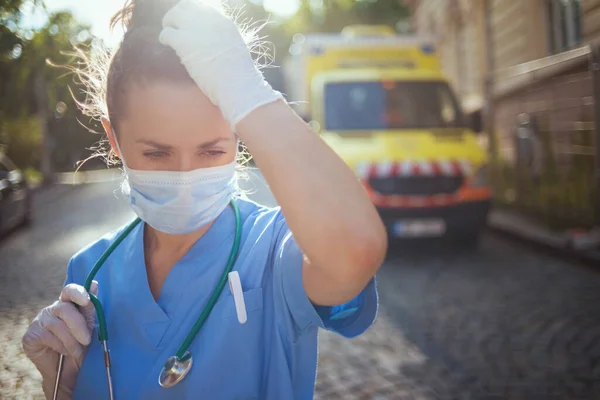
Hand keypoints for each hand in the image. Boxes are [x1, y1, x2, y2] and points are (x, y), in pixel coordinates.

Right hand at [22, 282, 97, 398]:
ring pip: (57, 325)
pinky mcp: (30, 335)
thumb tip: (94, 284)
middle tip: (87, 341)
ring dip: (71, 341)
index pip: (69, 290)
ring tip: (77, 351)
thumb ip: (91, 308)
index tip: (86, 300)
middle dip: (78, 326)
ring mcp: (39, 321)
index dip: (77, 292)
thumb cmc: (81, 346)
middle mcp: (52, 310)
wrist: (68, 371)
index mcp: (68, 304)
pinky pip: (47, 336)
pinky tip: (63, 352)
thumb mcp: (90, 327)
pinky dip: (59, 346)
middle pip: (64, 309)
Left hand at [159, 0, 282, 128]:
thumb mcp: (236, 48)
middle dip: (179, 14)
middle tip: (174, 25)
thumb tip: (211, 42)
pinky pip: (167, 33)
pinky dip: (164, 38)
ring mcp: (196, 29)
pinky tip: (165, 44)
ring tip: (168, 34)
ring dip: (169, 23)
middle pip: (187, 6)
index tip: (190, 23)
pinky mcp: (184, 42)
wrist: (237, 84)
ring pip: (174, 15)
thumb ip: (222, 39)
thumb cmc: (238, 75)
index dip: (194, 15)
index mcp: (223, 22)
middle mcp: (209, 20)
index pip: (203, 8)